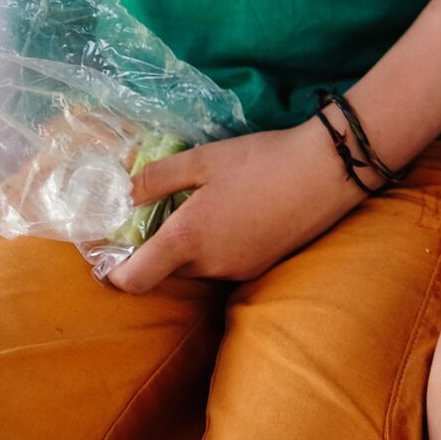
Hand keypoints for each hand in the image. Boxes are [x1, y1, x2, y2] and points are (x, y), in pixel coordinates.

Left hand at [105, 118, 362, 291]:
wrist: (329, 170)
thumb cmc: (262, 160)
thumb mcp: (204, 159)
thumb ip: (157, 178)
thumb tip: (122, 194)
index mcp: (186, 240)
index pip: (132, 281)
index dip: (113, 272)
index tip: (110, 252)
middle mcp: (209, 266)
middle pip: (166, 272)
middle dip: (158, 250)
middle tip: (164, 214)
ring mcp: (238, 270)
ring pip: (198, 267)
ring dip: (193, 247)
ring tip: (208, 208)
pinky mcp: (264, 267)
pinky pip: (226, 263)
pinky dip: (221, 246)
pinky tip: (239, 214)